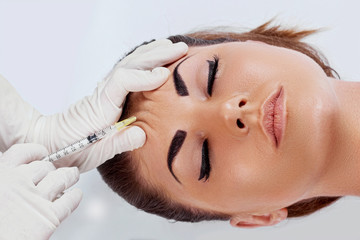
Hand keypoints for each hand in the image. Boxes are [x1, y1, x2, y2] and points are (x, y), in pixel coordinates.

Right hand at [0, 143, 81, 239]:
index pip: (21, 153)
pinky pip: (69, 201)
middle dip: (52, 169)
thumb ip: (5, 181)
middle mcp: (19, 183)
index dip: (35, 152)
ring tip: (73, 175)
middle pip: (44, 167)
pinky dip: (75, 197)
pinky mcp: (50, 217)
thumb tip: (13, 174)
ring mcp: (36, 199)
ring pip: (60, 179)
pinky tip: (76, 195)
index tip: (41, 154)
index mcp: (1, 176)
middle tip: (55, 171)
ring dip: (69, 176)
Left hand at [48, 39, 187, 171]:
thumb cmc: (72, 147)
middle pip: (130, 65)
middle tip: (180, 49)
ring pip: (130, 63)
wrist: (54, 141)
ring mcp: (107, 89)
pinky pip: (129, 69)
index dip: (144, 76)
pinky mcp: (110, 91)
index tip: (164, 75)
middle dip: (156, 55)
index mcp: (101, 105)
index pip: (123, 80)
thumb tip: (142, 135)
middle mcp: (104, 92)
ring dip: (152, 53)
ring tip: (171, 47)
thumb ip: (119, 143)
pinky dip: (143, 60)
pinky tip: (153, 58)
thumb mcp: (96, 152)